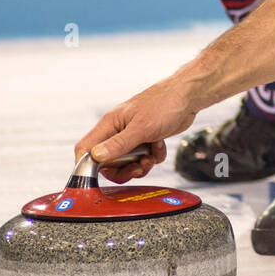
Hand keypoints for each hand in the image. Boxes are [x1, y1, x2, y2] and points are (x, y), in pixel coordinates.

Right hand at [75, 77, 200, 183]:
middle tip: (138, 167)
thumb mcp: (141, 127)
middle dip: (124, 169)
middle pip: (108, 163)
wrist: (189, 97)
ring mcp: (132, 136)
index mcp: (109, 124)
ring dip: (141, 164)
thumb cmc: (165, 103)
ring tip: (151, 156)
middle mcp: (117, 131)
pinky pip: (144, 158)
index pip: (85, 149)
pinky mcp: (146, 140)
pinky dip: (153, 156)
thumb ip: (119, 144)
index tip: (98, 178)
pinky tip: (160, 145)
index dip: (87, 166)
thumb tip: (96, 156)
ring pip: (127, 163)